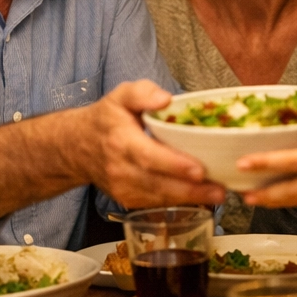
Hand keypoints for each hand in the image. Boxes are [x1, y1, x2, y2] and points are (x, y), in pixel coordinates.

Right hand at [84, 81, 225, 208]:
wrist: (76, 147)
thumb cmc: (106, 119)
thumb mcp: (120, 96)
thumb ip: (142, 93)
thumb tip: (165, 99)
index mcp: (120, 141)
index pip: (148, 156)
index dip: (174, 165)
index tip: (198, 169)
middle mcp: (120, 168)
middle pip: (158, 183)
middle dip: (190, 189)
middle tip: (220, 189)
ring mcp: (122, 188)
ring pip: (159, 197)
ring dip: (190, 198)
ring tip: (217, 194)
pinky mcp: (127, 199)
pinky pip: (156, 203)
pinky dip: (179, 201)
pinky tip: (200, 196)